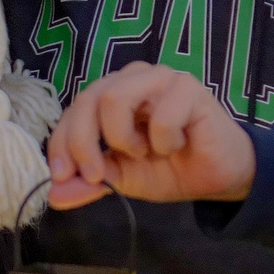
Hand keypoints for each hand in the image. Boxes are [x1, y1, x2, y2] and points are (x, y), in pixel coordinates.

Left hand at [46, 63, 256, 208]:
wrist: (219, 177)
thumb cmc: (171, 169)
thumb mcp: (123, 180)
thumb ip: (90, 183)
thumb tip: (54, 196)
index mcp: (112, 94)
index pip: (74, 110)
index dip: (61, 143)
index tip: (61, 176)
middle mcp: (133, 78)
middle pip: (88, 98)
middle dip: (83, 143)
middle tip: (97, 176)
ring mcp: (161, 78)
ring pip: (115, 97)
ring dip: (123, 139)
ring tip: (144, 153)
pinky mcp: (189, 88)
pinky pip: (160, 117)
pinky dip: (164, 143)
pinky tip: (178, 145)